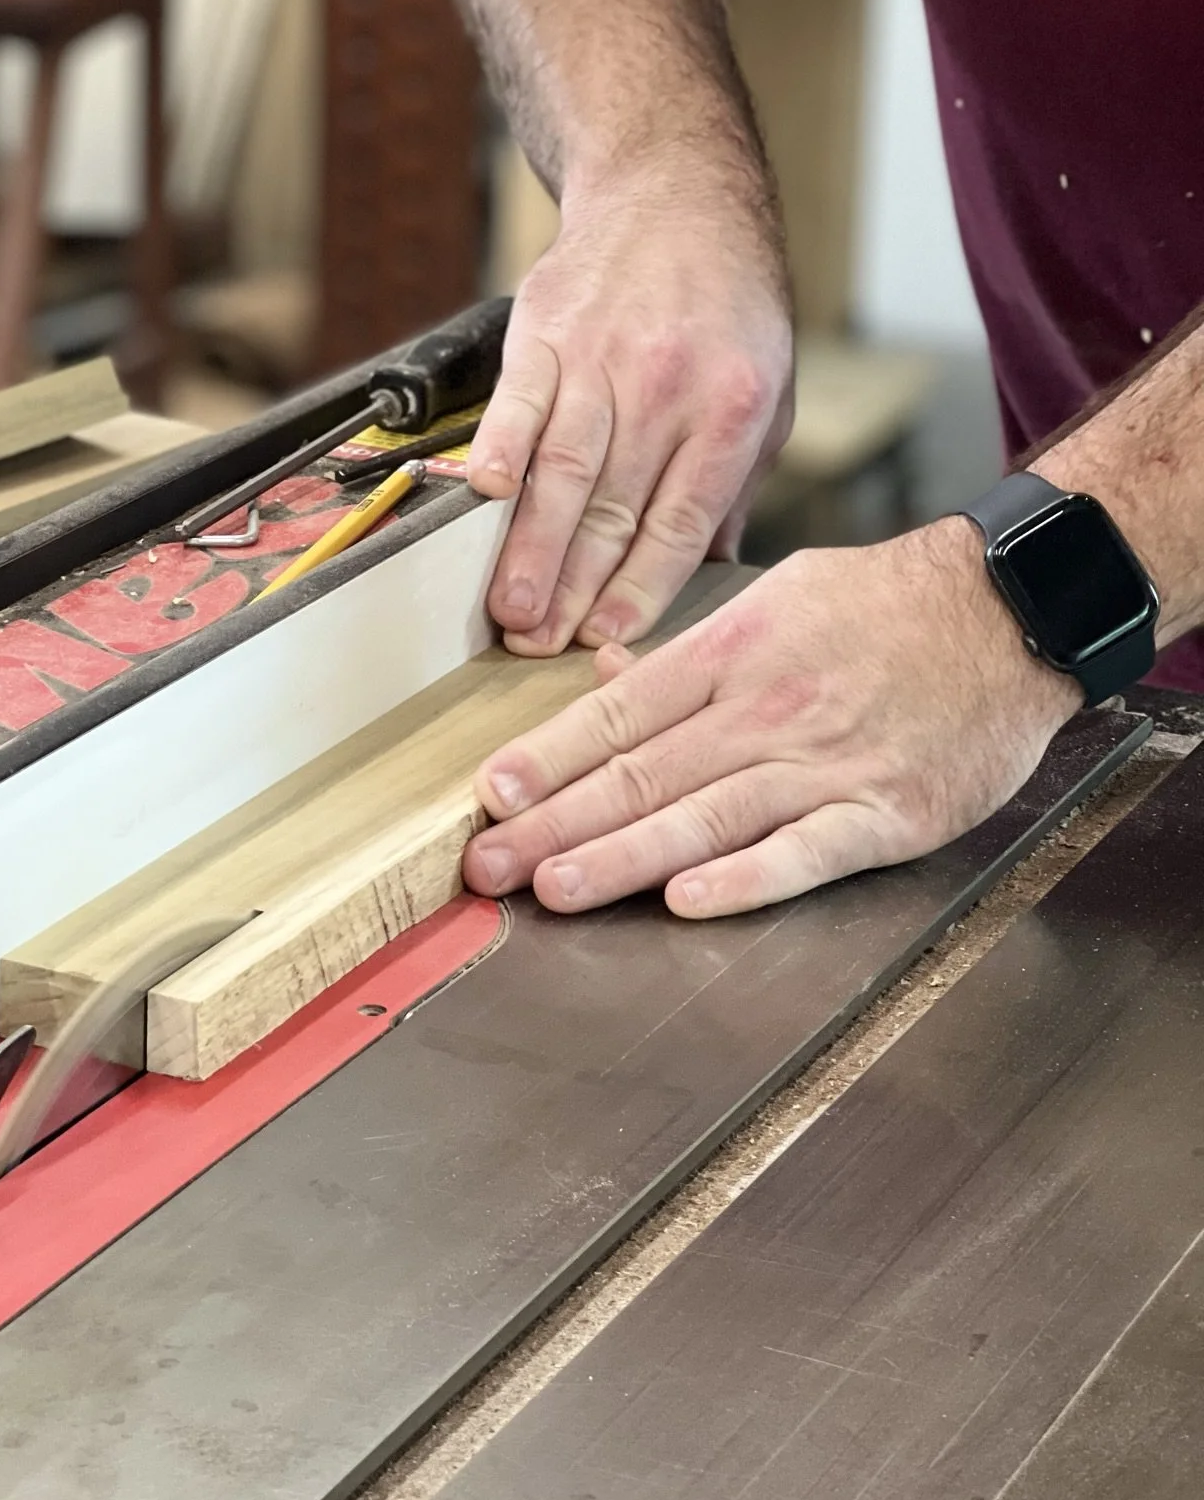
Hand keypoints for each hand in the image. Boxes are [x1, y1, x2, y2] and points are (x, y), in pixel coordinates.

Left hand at [463, 518, 1080, 917]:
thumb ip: (689, 653)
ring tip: (555, 888)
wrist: (1012, 611)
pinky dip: (747, 879)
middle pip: (642, 775)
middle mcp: (764, 708)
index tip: (492, 796)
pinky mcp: (885, 813)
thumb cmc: (887, 607)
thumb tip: (606, 676)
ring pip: (705, 817)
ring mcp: (824, 764)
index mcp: (731, 652)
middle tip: (487, 865)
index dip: (549, 759)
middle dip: (555, 824)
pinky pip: (805, 851)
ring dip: (622, 857)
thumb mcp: (777, 599)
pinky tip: (690, 901)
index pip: (619, 715)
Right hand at [466, 149, 792, 656]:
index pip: (680, 520)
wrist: (675, 190)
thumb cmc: (727, 302)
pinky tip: (487, 501)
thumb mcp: (767, 393)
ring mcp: (602, 355)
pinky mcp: (546, 328)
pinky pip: (519, 401)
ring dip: (532, 548)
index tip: (608, 638)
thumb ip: (733, 484)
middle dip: (575, 588)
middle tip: (541, 647)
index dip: (641, 587)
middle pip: (613, 507)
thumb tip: (711, 575)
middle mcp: (667, 383)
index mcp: (731, 407)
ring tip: (510, 609)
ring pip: (564, 469)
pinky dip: (501, 451)